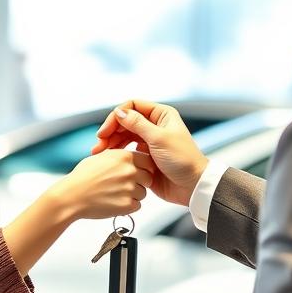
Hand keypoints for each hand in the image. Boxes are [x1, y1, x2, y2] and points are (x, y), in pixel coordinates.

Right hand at [51, 148, 154, 220]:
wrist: (72, 196)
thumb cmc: (82, 177)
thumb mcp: (101, 157)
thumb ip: (119, 156)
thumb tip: (130, 156)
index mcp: (125, 157)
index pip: (148, 161)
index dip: (143, 168)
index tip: (137, 172)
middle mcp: (130, 171)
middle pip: (148, 178)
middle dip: (140, 182)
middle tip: (124, 185)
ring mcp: (129, 189)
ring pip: (143, 193)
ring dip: (133, 195)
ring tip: (116, 194)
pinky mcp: (127, 205)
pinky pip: (137, 205)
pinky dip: (128, 206)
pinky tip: (114, 202)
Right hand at [92, 100, 207, 207]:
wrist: (192, 185)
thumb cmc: (182, 160)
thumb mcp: (159, 139)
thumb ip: (138, 124)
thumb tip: (119, 112)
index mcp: (161, 115)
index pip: (132, 107)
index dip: (116, 117)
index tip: (104, 132)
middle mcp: (155, 125)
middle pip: (126, 122)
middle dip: (111, 131)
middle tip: (99, 146)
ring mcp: (150, 141)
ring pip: (125, 136)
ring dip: (112, 143)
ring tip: (100, 154)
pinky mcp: (146, 156)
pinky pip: (128, 150)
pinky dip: (118, 153)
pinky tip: (110, 159)